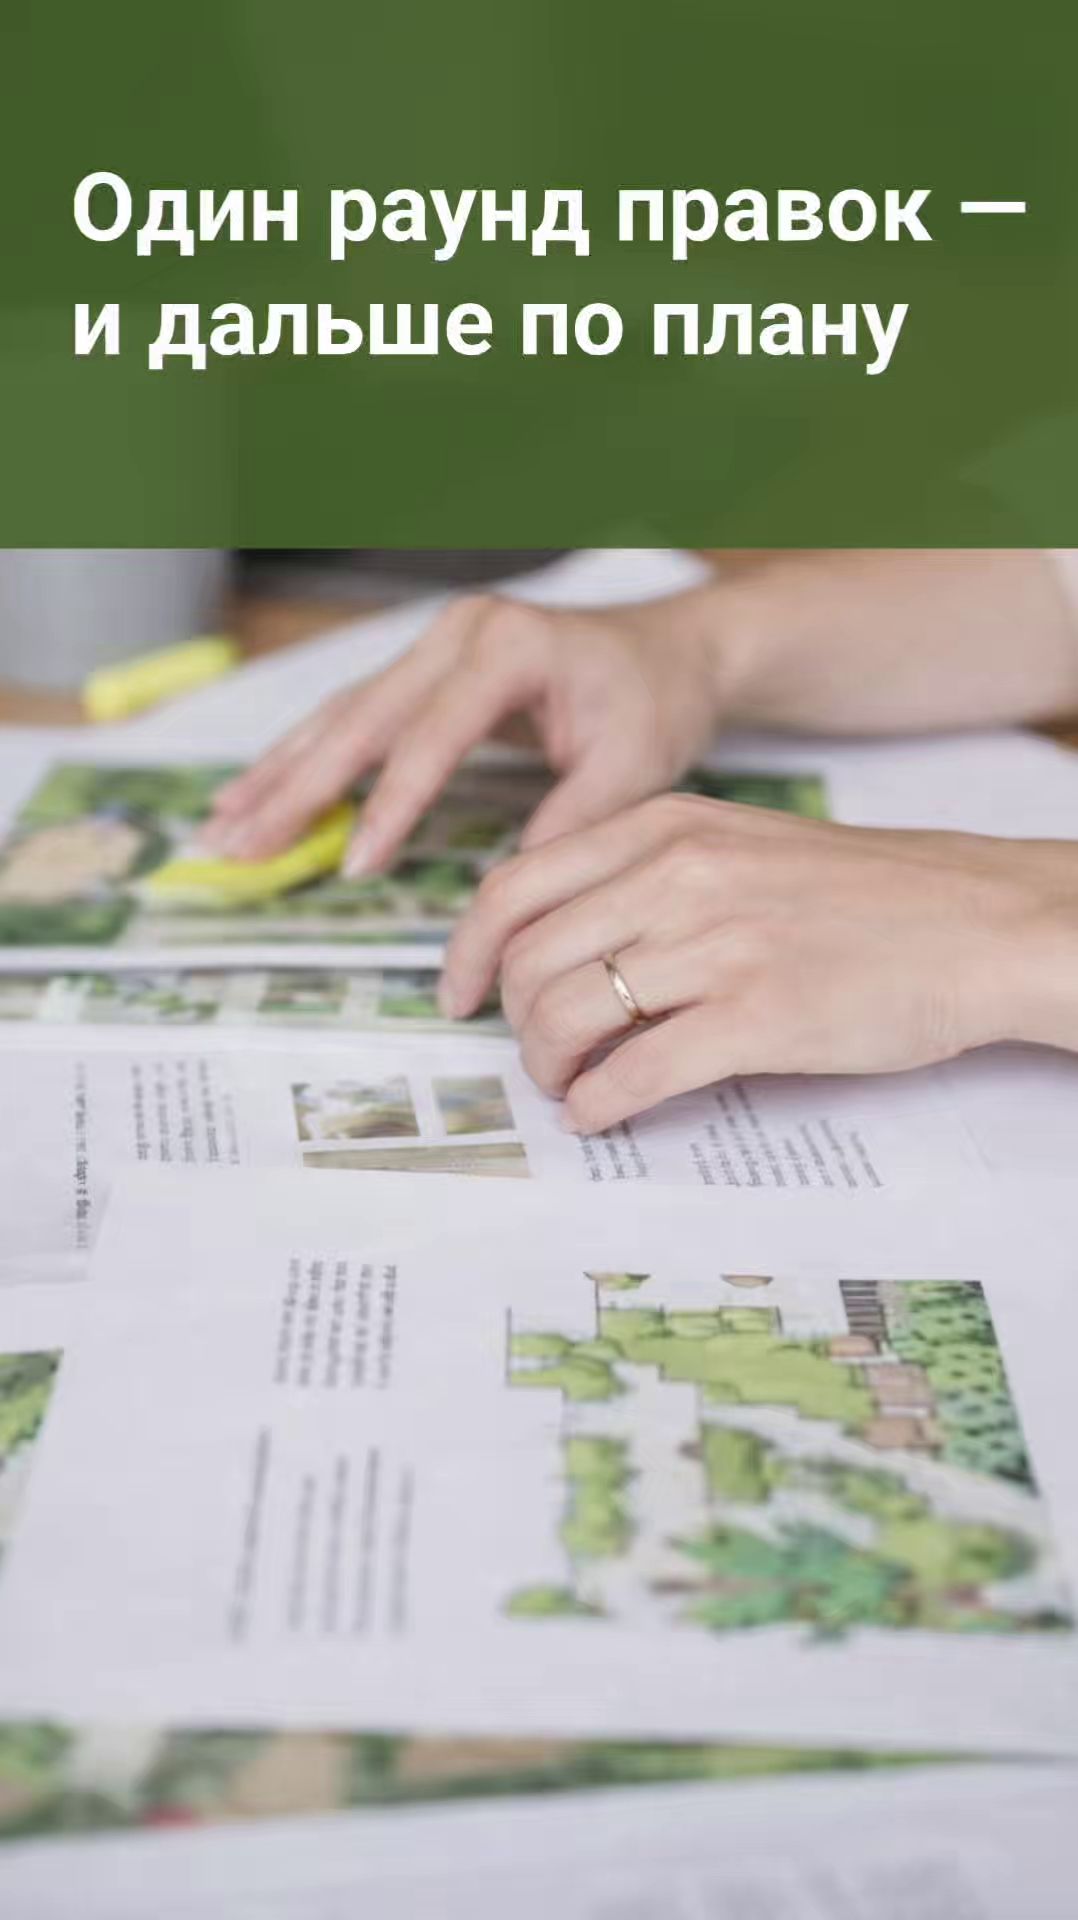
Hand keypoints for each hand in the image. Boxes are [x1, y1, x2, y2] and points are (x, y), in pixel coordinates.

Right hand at [203, 590, 734, 870]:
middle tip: (238, 847)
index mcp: (509, 646)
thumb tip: (505, 894)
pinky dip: (304, 758)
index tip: (354, 867)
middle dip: (295, 788)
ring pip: (341, 714)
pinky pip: (354, 715)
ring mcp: (435, 642)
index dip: (389, 806)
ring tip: (223, 829)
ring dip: (280, 775)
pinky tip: (258, 793)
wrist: (673, 650)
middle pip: (361, 718)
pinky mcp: (424, 664)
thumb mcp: (631, 772)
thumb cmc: (655, 705)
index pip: (432, 735)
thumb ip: (566, 826)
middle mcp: (459, 632)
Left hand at [439, 794, 1077, 1131]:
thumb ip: (651, 877)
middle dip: (512, 1022)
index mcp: (667, 826)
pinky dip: (597, 1104)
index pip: (515, 884)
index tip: (458, 992)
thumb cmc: (864, 896)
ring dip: (548, 1067)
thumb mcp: (741, 847)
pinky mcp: (758, 1017)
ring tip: (568, 1085)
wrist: (978, 923)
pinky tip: (599, 1115)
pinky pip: (635, 1072)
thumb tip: (562, 946)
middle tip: (531, 1054)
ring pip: (569, 1015)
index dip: (468, 951)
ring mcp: (717, 945)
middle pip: (530, 959)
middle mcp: (679, 876)